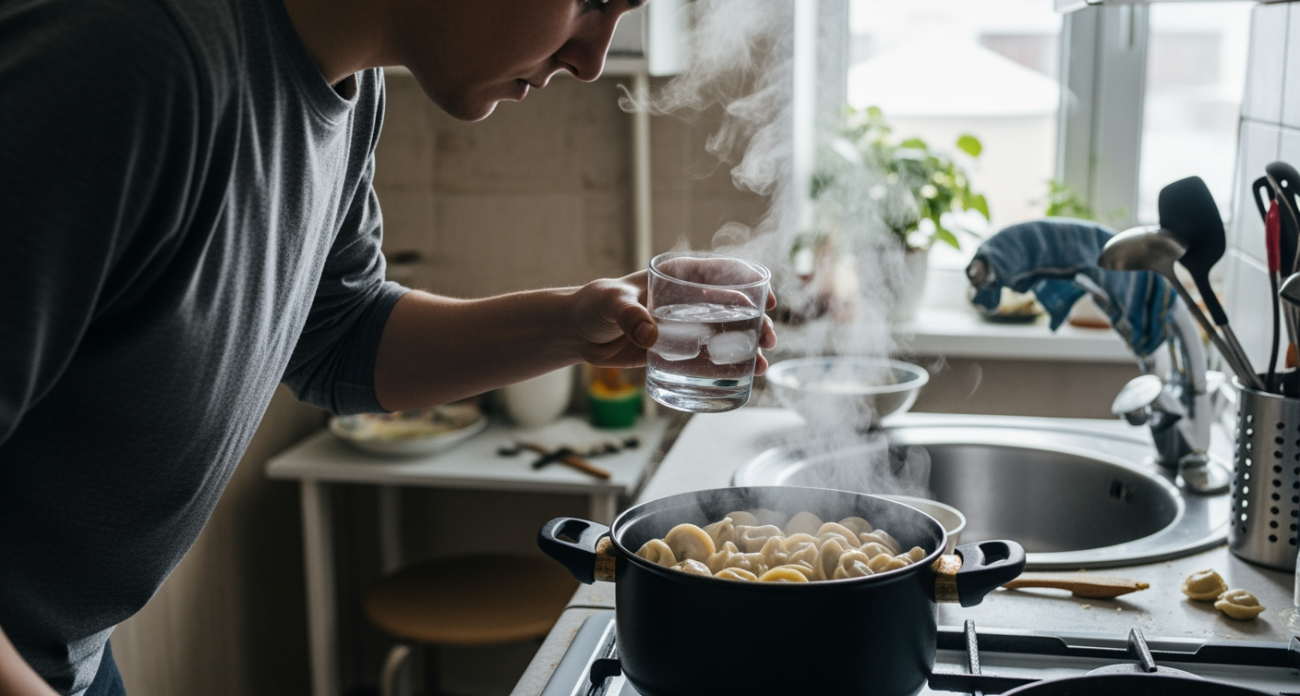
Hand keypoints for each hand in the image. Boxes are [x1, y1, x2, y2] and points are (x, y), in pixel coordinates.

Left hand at [568, 270, 777, 372]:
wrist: (576, 332)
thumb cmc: (593, 306)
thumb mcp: (611, 304)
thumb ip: (629, 316)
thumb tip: (651, 337)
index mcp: (676, 276)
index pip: (721, 274)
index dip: (749, 284)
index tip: (765, 301)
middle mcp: (686, 299)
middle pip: (732, 307)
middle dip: (756, 323)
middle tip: (768, 340)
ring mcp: (684, 326)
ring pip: (725, 334)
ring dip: (748, 348)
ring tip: (761, 365)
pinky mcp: (676, 349)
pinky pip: (707, 357)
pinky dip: (726, 367)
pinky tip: (743, 378)